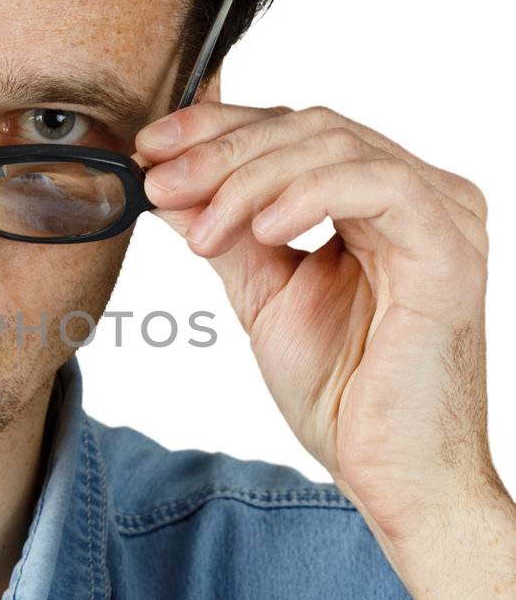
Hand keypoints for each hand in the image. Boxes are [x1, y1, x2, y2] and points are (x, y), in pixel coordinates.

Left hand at [133, 97, 507, 557]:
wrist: (390, 473)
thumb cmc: (345, 396)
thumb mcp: (264, 295)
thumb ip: (226, 233)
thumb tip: (167, 183)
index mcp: (378, 201)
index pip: (295, 132)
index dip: (219, 128)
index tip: (152, 148)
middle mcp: (417, 194)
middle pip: (310, 127)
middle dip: (222, 150)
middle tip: (161, 182)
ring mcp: (441, 214)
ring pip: (334, 146)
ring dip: (249, 178)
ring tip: (202, 230)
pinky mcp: (448, 246)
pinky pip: (375, 185)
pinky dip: (307, 195)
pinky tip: (263, 228)